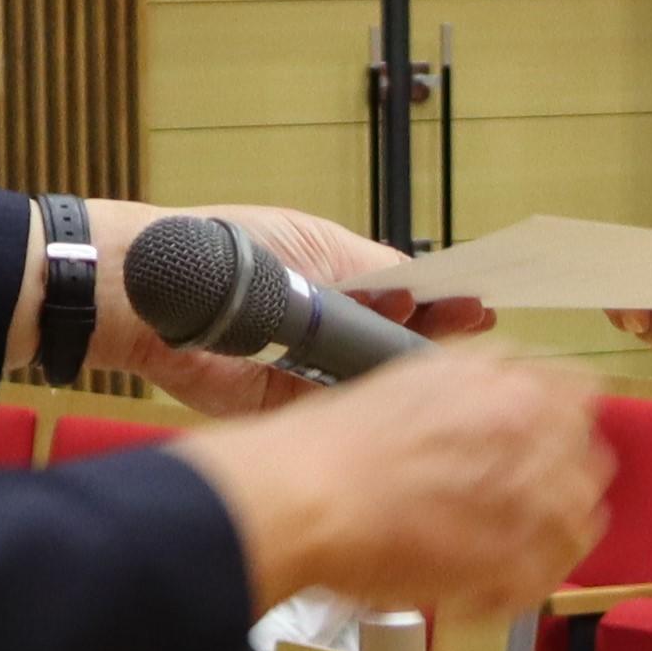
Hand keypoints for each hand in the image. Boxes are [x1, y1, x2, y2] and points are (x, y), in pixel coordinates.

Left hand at [107, 203, 498, 419]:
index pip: (406, 297)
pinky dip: (369, 401)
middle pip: (397, 342)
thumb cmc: (241, 251)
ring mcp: (314, 368)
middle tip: (476, 335)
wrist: (173, 294)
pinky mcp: (291, 404)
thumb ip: (374, 268)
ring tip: (448, 366)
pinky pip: (341, 407)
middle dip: (435, 339)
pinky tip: (399, 394)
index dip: (442, 304)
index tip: (478, 308)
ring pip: (374, 378)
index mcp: (342, 281)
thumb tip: (420, 282)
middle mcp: (332, 327)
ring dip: (405, 373)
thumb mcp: (320, 243)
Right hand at [176, 349, 608, 622]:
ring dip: (538, 543)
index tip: (542, 449)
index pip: (581, 400)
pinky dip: (509, 592)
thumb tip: (504, 392)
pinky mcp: (515, 563)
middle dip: (555, 489)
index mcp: (513, 387)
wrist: (306, 494)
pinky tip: (472, 593)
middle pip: (586, 467)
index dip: (560, 429)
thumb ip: (478, 383)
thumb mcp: (420, 378)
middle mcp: (534, 438)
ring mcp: (531, 502)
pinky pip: (540, 581)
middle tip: (509, 511)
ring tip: (487, 559)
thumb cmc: (339, 443)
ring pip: (573, 529)